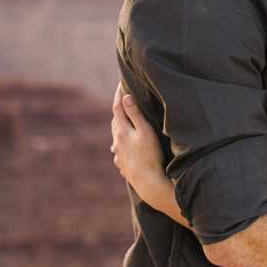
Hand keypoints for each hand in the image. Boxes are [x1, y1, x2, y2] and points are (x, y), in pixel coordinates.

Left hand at [111, 82, 166, 197]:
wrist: (149, 184)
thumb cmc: (151, 156)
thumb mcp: (146, 132)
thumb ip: (135, 114)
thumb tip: (126, 97)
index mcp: (121, 131)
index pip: (118, 107)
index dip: (119, 94)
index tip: (121, 82)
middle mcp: (116, 142)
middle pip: (116, 121)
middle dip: (120, 110)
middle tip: (125, 100)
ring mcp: (118, 155)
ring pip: (117, 137)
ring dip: (120, 127)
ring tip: (126, 122)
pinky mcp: (123, 165)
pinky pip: (120, 150)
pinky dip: (123, 144)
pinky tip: (127, 147)